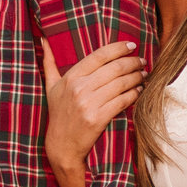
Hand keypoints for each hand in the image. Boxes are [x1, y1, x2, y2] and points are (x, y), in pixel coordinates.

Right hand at [41, 40, 143, 186]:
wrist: (61, 146)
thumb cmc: (58, 114)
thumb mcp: (51, 87)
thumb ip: (49, 62)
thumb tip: (43, 39)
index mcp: (71, 77)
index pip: (99, 55)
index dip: (118, 48)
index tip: (131, 45)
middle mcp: (80, 88)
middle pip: (115, 68)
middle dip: (132, 62)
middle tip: (142, 61)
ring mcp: (89, 104)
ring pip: (121, 84)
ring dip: (137, 77)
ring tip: (143, 74)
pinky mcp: (98, 118)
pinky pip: (123, 101)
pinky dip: (134, 94)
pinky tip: (139, 90)